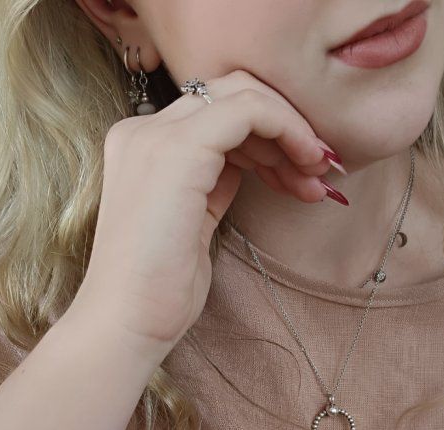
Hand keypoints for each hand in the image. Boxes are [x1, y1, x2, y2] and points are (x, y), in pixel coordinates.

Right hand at [75, 69, 340, 354]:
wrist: (126, 324)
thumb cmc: (158, 293)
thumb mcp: (192, 226)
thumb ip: (211, 186)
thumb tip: (245, 165)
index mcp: (140, 148)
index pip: (214, 113)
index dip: (267, 137)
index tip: (300, 177)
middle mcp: (142, 131)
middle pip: (230, 92)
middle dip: (284, 127)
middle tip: (317, 173)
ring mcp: (157, 136)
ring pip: (243, 93)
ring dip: (292, 132)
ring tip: (317, 180)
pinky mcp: (180, 150)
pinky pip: (249, 110)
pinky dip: (288, 129)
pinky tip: (305, 167)